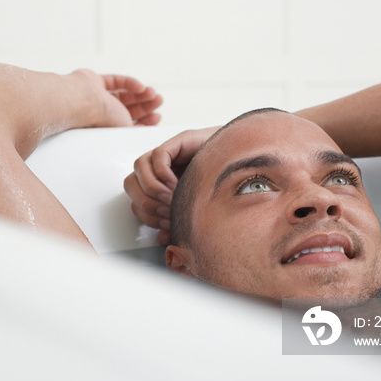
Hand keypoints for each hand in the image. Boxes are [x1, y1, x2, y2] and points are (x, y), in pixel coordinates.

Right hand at [74, 70, 162, 126]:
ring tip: (154, 93)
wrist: (82, 102)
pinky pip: (115, 81)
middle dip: (145, 106)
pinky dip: (129, 83)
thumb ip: (135, 130)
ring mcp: (97, 98)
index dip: (144, 122)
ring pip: (123, 95)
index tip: (157, 117)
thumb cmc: (99, 120)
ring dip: (140, 94)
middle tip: (159, 101)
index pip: (129, 125)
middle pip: (128, 109)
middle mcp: (101, 115)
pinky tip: (140, 87)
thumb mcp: (124, 130)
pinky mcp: (94, 82)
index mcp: (107, 129)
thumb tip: (149, 133)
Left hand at [123, 127, 218, 244]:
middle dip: (146, 203)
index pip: (136, 199)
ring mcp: (169, 153)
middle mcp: (160, 168)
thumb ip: (180, 223)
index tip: (165, 226)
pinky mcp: (179, 141)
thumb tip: (163, 239)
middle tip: (167, 212)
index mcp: (160, 185)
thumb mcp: (198, 210)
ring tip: (171, 198)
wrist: (250, 165)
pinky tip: (177, 184)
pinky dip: (163, 175)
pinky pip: (158, 156)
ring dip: (152, 188)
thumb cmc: (225, 187)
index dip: (146, 216)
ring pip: (138, 167)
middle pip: (131, 183)